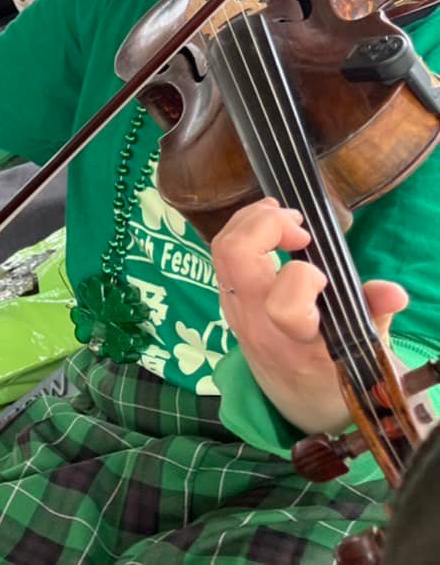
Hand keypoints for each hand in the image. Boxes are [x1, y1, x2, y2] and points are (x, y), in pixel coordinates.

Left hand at [210, 198, 408, 434]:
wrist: (294, 399)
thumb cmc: (332, 371)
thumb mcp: (362, 350)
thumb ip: (374, 315)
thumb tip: (393, 292)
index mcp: (294, 340)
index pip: (282, 306)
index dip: (303, 278)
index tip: (323, 276)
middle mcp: (256, 321)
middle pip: (235, 256)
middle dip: (265, 225)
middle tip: (298, 224)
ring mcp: (235, 308)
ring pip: (223, 249)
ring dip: (251, 220)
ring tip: (285, 216)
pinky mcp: (227, 297)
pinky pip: (222, 255)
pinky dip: (243, 230)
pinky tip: (270, 226)